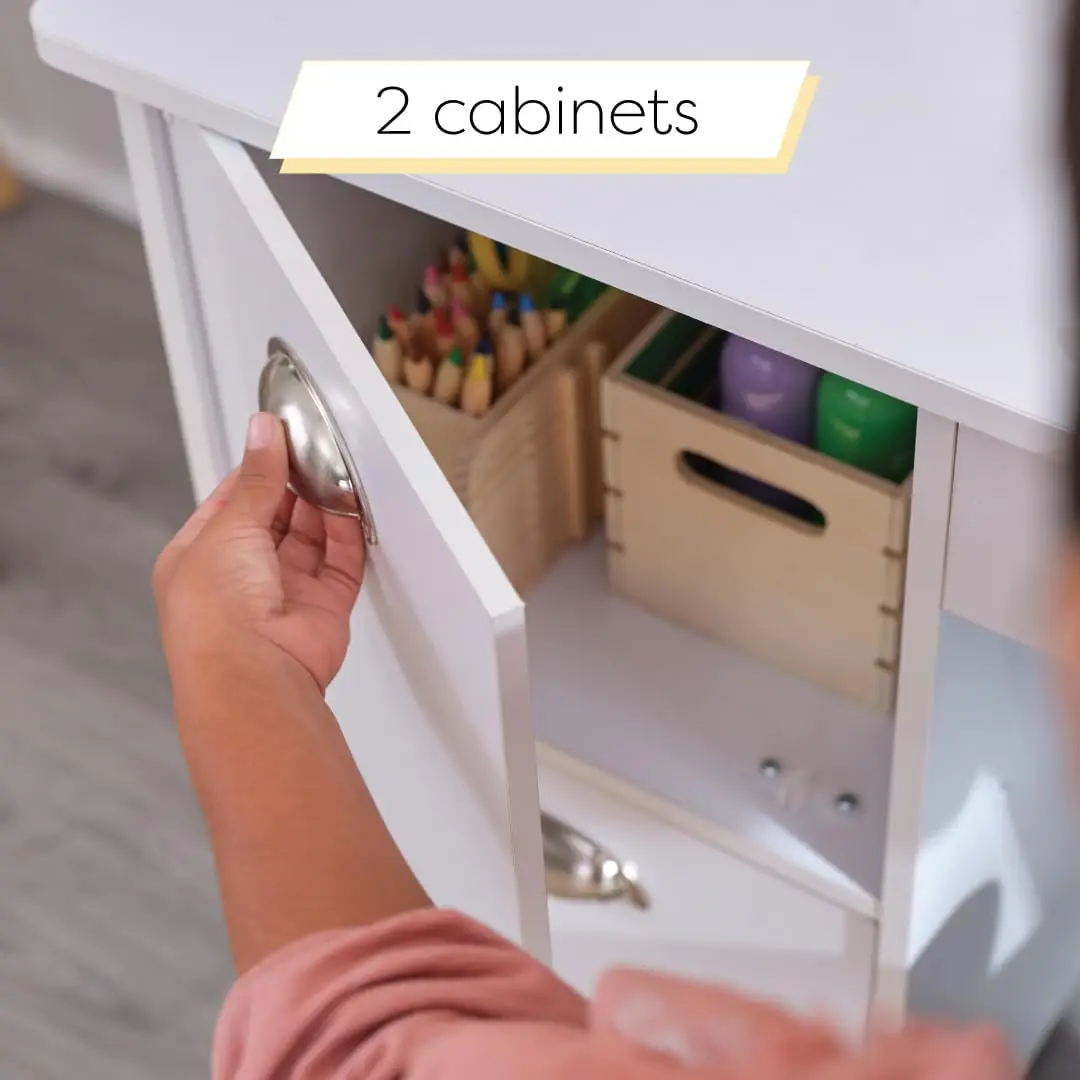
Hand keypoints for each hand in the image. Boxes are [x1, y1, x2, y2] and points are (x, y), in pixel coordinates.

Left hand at [154, 412, 365, 692]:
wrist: (254, 673)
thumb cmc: (216, 616)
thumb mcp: (228, 527)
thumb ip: (256, 478)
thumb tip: (263, 434)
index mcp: (202, 556)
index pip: (233, 500)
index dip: (257, 468)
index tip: (280, 438)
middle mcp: (242, 576)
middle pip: (277, 516)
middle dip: (296, 485)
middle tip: (315, 451)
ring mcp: (284, 592)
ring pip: (312, 537)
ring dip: (324, 506)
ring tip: (336, 472)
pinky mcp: (323, 606)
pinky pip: (342, 562)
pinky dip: (349, 534)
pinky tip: (352, 507)